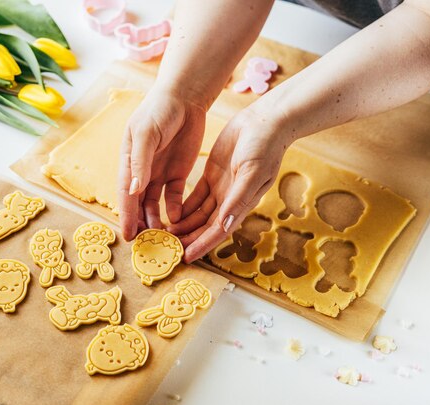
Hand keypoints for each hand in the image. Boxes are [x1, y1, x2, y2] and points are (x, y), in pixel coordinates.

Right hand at [118, 87, 206, 240]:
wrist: (185, 97)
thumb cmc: (159, 110)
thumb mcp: (146, 133)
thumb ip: (139, 162)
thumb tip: (132, 191)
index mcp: (128, 161)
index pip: (124, 193)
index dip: (125, 215)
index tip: (127, 235)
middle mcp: (141, 170)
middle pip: (137, 203)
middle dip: (139, 223)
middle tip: (144, 244)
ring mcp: (159, 172)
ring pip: (154, 204)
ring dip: (155, 220)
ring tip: (160, 237)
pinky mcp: (178, 173)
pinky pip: (173, 196)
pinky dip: (173, 209)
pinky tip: (176, 219)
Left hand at [168, 107, 288, 262]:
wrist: (265, 121)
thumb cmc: (265, 146)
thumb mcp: (252, 172)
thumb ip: (238, 199)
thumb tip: (225, 225)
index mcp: (241, 202)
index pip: (218, 231)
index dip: (203, 245)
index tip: (186, 257)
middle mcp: (230, 199)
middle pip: (206, 226)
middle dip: (189, 238)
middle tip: (168, 248)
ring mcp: (221, 188)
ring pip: (198, 214)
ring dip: (184, 225)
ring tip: (164, 235)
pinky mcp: (212, 175)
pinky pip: (195, 197)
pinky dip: (184, 207)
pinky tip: (170, 215)